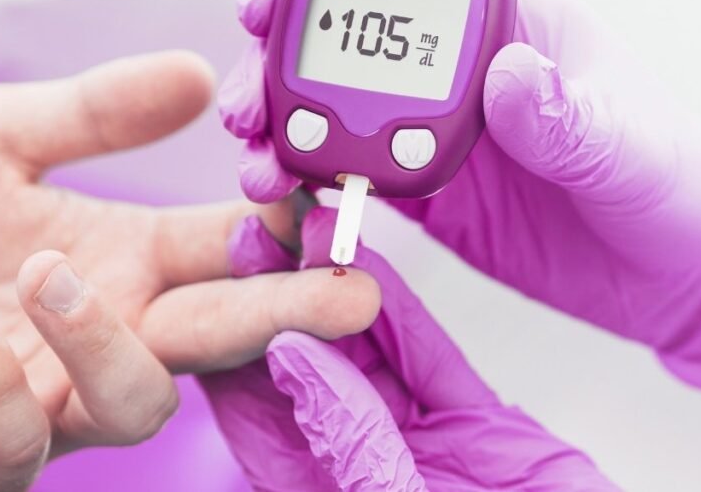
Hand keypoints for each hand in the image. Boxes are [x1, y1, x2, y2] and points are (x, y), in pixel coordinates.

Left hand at [0, 52, 380, 490]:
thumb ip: (98, 108)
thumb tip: (199, 73)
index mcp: (126, 259)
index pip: (230, 249)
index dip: (281, 231)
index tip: (319, 200)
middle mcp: (108, 330)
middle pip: (223, 333)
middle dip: (293, 315)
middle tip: (351, 296)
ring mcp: (52, 396)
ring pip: (135, 403)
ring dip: (106, 342)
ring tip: (49, 274)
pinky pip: (18, 443)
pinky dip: (0, 388)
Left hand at [201, 206, 617, 490]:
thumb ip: (347, 439)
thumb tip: (292, 357)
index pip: (265, 424)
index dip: (240, 355)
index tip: (218, 291)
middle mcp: (369, 470)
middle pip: (315, 377)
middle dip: (286, 303)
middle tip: (260, 240)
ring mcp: (426, 447)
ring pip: (372, 357)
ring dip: (341, 293)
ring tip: (311, 232)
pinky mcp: (482, 428)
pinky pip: (433, 361)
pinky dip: (404, 314)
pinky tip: (374, 267)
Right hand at [219, 0, 700, 391]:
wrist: (689, 275)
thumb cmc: (681, 187)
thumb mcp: (630, 149)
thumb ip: (565, 115)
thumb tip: (506, 74)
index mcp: (517, 27)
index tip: (268, 7)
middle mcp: (468, 75)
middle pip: (354, 51)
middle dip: (286, 71)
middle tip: (250, 112)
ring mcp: (445, 135)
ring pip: (343, 117)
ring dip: (292, 137)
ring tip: (264, 174)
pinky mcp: (436, 196)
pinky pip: (361, 181)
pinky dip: (319, 191)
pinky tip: (293, 209)